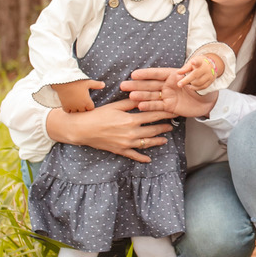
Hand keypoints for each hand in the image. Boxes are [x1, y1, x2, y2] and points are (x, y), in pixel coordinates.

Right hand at [45, 99, 174, 162]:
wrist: (82, 129)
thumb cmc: (97, 115)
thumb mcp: (115, 106)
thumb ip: (130, 103)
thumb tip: (143, 97)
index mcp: (130, 120)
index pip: (152, 115)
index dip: (164, 113)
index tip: (173, 111)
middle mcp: (131, 133)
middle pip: (152, 130)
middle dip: (164, 126)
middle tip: (173, 124)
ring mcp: (126, 143)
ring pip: (146, 143)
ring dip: (157, 141)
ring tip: (165, 139)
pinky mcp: (120, 151)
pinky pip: (134, 155)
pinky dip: (142, 158)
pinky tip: (149, 159)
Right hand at [52, 78, 105, 111]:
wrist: (64, 82)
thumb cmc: (77, 82)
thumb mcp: (88, 82)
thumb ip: (96, 85)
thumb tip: (104, 84)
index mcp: (87, 101)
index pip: (91, 109)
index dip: (90, 106)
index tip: (88, 102)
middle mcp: (80, 106)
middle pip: (83, 111)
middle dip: (83, 108)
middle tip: (82, 103)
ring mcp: (72, 107)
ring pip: (76, 112)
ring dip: (76, 109)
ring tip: (76, 104)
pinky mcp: (65, 106)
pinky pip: (68, 111)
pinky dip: (69, 110)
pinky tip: (69, 105)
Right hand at [125, 67, 217, 117]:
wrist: (208, 98)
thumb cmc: (203, 83)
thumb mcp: (201, 73)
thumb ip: (197, 67)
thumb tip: (197, 61)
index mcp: (172, 75)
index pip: (157, 74)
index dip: (146, 74)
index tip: (134, 74)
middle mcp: (167, 85)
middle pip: (150, 85)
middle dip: (137, 85)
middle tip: (124, 86)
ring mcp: (167, 96)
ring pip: (151, 96)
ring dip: (141, 96)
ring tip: (130, 97)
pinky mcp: (169, 107)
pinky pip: (158, 107)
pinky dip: (149, 107)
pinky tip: (140, 106)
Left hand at [176, 54, 218, 90]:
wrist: (210, 65)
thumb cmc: (198, 64)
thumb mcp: (191, 63)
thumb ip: (185, 68)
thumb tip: (178, 73)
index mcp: (200, 62)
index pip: (198, 62)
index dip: (195, 62)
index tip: (192, 62)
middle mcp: (206, 68)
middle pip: (196, 75)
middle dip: (186, 80)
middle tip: (179, 84)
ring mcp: (210, 75)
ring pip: (199, 83)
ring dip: (191, 84)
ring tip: (187, 83)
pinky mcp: (211, 81)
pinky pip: (202, 87)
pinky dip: (195, 88)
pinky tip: (191, 86)